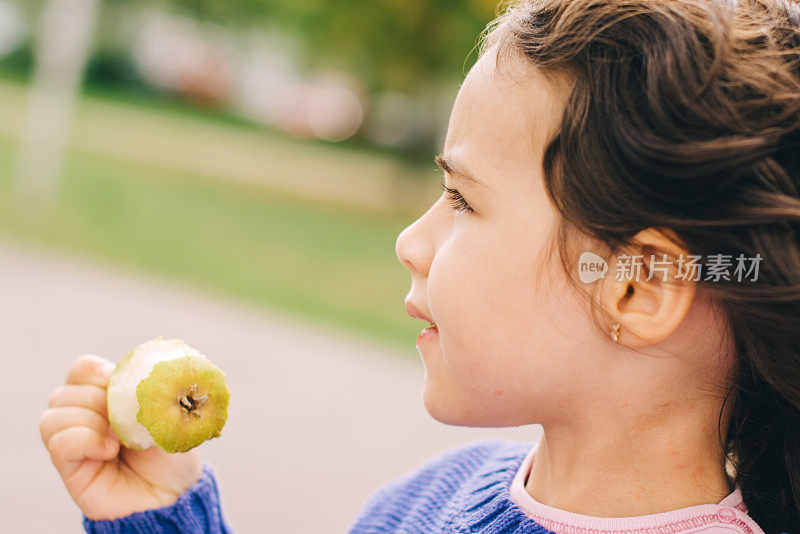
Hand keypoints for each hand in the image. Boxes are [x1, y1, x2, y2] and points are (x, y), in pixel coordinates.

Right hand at [39, 354, 203, 519]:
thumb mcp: (170, 417)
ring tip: (118, 437)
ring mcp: (74, 443)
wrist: (174, 495)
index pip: (81, 370)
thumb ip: (151, 394)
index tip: (114, 379)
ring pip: (54, 416)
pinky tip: (109, 449)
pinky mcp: (69, 468)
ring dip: (89, 420)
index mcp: (107, 398)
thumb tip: (140, 375)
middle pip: (64, 392)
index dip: (92, 370)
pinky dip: (84, 439)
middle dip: (96, 399)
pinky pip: (58, 442)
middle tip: (123, 417)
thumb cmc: (173, 456)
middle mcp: (85, 418)